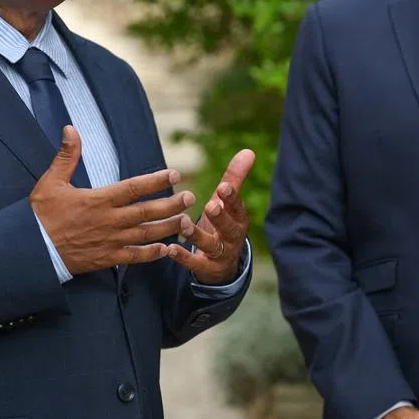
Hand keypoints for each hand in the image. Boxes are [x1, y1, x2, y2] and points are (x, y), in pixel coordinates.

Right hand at [30, 127, 195, 274]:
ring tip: (187, 221)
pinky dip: (152, 254)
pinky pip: (134, 257)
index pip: (134, 187)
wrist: (31, 250)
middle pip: (148, 212)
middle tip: (191, 197)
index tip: (174, 173)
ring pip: (146, 234)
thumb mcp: (51, 181)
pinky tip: (167, 250)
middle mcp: (109, 221)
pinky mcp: (106, 258)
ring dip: (168, 227)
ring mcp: (110, 241)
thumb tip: (70, 129)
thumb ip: (66, 156)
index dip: (156, 180)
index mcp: (99, 200)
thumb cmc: (40, 215)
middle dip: (172, 204)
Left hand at [166, 149, 254, 283]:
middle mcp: (232, 237)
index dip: (232, 199)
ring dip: (196, 235)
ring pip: (211, 245)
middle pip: (229, 228)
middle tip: (210, 206)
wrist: (223, 264)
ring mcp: (220, 254)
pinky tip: (169, 249)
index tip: (223, 187)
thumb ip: (235, 178)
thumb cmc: (223, 224)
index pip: (238, 208)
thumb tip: (249, 150)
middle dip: (220, 217)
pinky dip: (183, 257)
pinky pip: (195, 264)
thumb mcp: (228, 203)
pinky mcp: (206, 268)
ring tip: (182, 223)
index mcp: (239, 219)